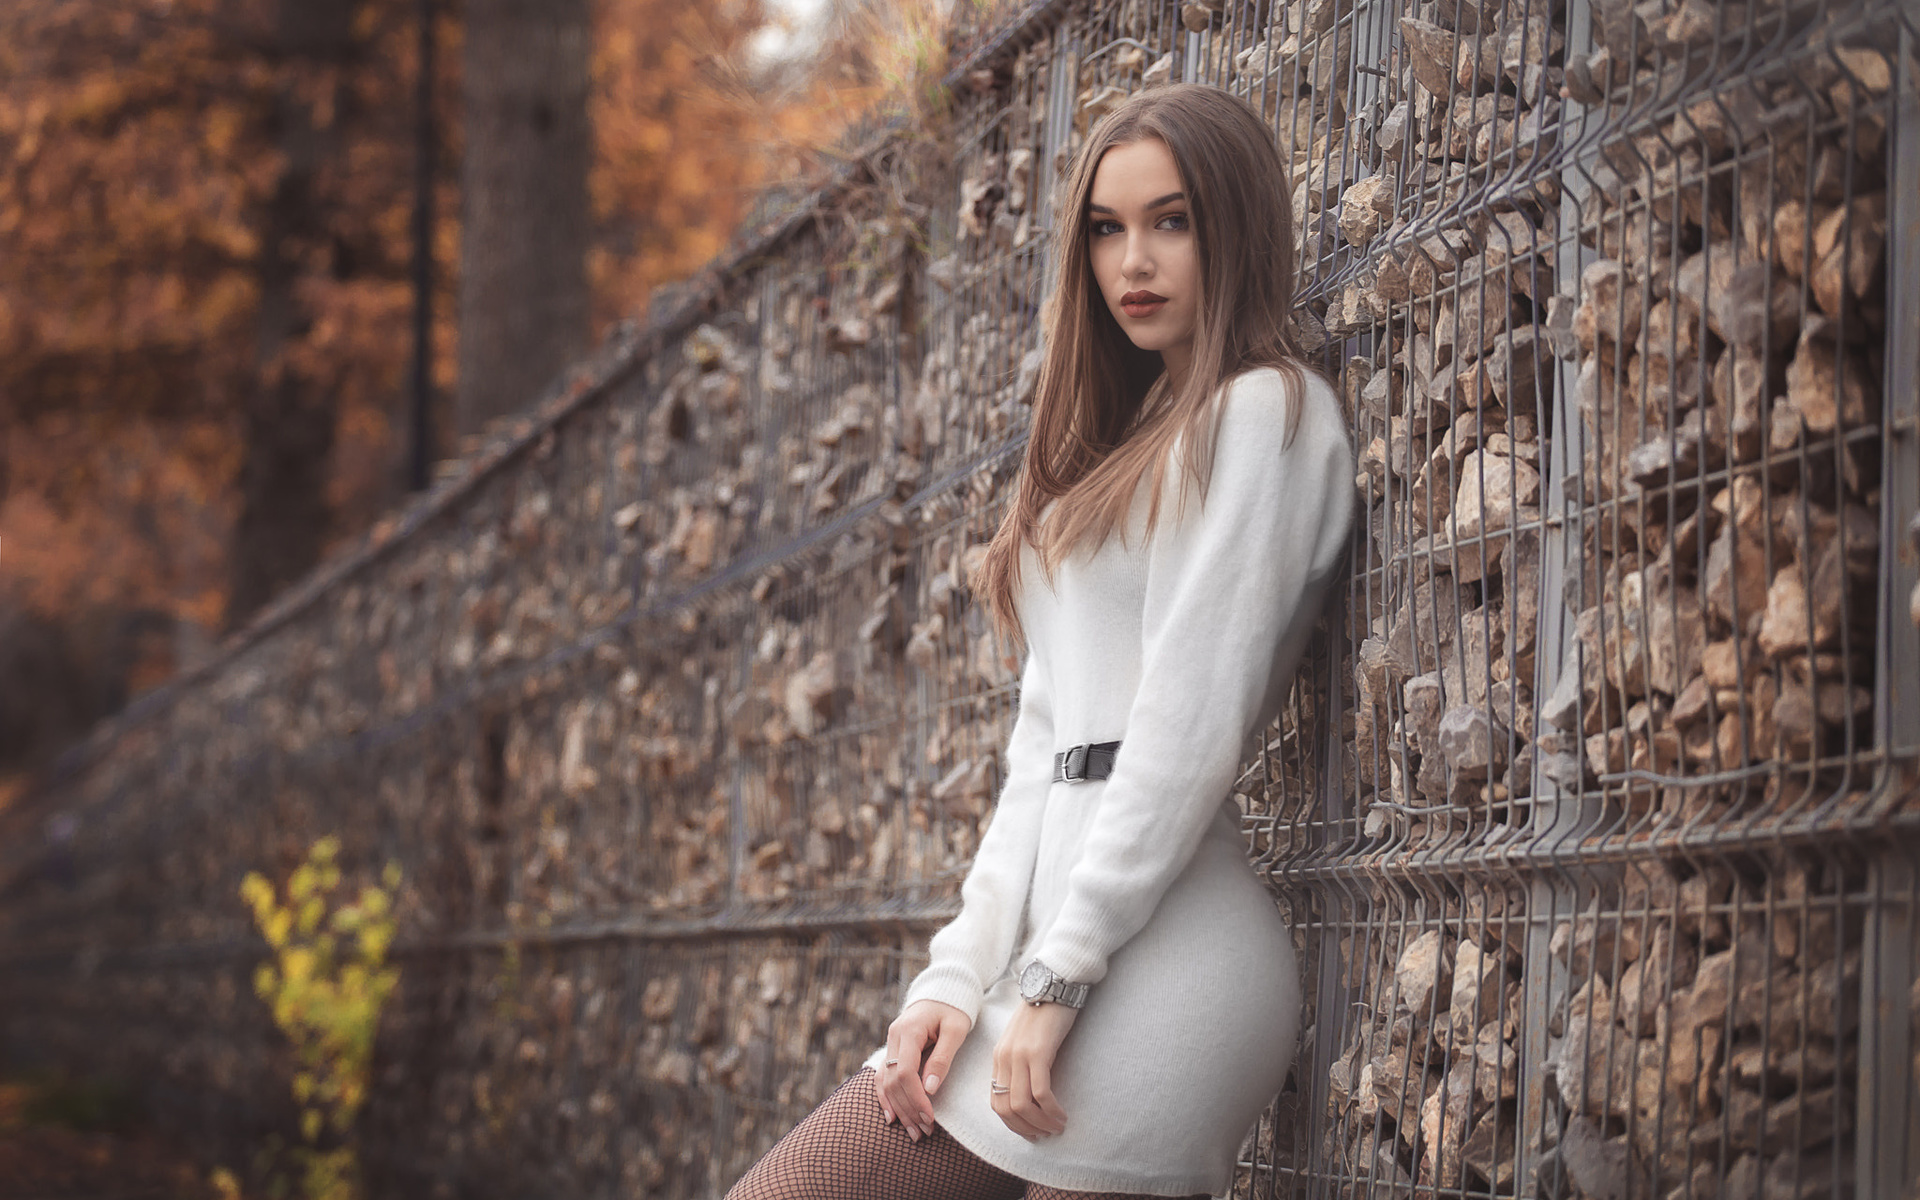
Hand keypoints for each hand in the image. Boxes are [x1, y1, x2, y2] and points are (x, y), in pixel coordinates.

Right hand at [875, 999, 970, 1141]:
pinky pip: (882, 1076)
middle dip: (908, 1109)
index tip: (929, 1118)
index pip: (904, 1072)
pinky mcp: (892, 1048)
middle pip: (893, 1081)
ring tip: (913, 1132)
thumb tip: (930, 1089)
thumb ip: (942, 1059)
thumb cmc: (953, 1009)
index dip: (915, 1098)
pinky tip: (892, 1117)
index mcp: (909, 1031)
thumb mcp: (956, 1030)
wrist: (943, 991)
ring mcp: (890, 1043)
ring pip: (885, 1082)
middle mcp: (894, 1037)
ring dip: (898, 1108)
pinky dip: (885, 1097)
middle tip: (924, 1132)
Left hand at [990, 1000, 1077, 1139]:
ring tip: (1057, 1127)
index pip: (996, 1102)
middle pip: (1006, 1108)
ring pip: (1022, 1105)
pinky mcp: (1038, 1052)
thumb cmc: (1044, 1013)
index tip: (1031, 1132)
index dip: (1012, 1124)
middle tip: (1045, 1135)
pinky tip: (1062, 1114)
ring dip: (1041, 1123)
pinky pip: (1041, 1093)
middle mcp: (1004, 1059)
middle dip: (1026, 1129)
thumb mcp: (1025, 1040)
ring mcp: (1019, 1056)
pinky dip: (1051, 1110)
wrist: (1053, 984)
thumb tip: (1032, 1092)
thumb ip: (1021, 1062)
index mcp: (999, 1058)